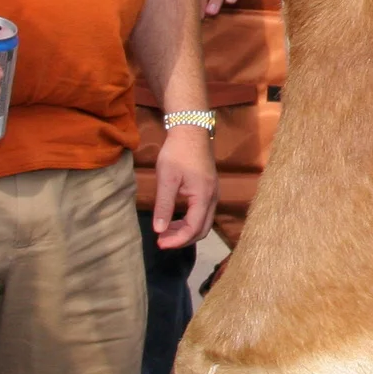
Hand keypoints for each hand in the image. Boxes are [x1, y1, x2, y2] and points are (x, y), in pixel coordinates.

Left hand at [152, 120, 218, 248]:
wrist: (191, 130)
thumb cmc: (177, 152)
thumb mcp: (166, 179)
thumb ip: (164, 206)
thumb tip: (159, 230)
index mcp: (203, 196)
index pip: (193, 228)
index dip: (176, 240)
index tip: (159, 243)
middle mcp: (213, 198)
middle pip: (202, 229)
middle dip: (182, 239)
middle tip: (162, 241)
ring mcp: (213, 193)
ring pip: (203, 222)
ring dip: (186, 231)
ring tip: (165, 231)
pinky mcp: (210, 189)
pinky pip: (203, 213)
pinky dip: (190, 221)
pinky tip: (175, 219)